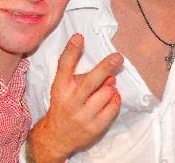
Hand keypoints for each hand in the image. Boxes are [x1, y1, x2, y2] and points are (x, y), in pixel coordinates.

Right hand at [28, 33, 122, 161]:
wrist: (56, 138)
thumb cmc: (64, 105)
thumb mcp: (64, 88)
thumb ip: (81, 76)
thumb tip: (109, 72)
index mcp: (61, 88)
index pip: (64, 66)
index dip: (71, 51)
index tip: (79, 36)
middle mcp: (70, 102)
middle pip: (90, 82)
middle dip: (105, 67)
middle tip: (118, 57)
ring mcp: (82, 116)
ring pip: (106, 93)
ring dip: (111, 87)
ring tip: (108, 87)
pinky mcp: (94, 128)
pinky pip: (113, 107)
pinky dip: (115, 99)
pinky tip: (110, 98)